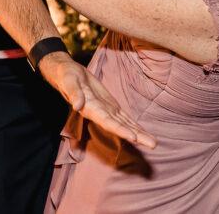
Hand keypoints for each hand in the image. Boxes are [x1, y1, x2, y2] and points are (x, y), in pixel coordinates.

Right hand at [39, 52, 156, 148]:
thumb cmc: (66, 76)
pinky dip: (133, 125)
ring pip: (125, 124)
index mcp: (91, 109)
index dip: (120, 130)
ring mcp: (106, 111)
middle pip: (120, 127)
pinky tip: (142, 133)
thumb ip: (73, 93)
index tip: (134, 138)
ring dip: (139, 134)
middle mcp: (100, 114)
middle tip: (153, 145)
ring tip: (153, 143)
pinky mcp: (110, 106)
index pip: (108, 122)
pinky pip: (123, 117)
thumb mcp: (68, 81)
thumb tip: (77, 106)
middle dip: (136, 136)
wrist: (66, 73)